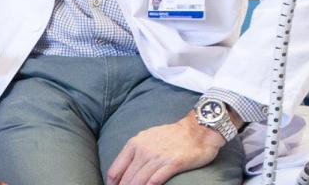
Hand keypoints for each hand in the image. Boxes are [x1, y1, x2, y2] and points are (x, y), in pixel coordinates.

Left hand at [106, 113, 224, 184]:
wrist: (197, 129)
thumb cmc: (172, 135)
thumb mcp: (148, 138)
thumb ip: (135, 151)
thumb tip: (125, 169)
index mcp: (134, 144)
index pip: (115, 169)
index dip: (111, 183)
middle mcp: (143, 150)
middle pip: (126, 178)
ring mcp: (158, 157)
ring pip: (139, 181)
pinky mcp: (172, 164)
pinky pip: (155, 180)